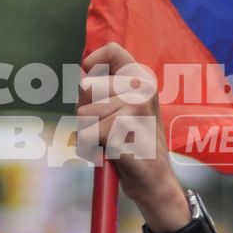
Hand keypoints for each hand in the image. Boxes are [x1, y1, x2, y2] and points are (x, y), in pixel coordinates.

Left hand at [78, 42, 186, 231]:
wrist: (153, 181)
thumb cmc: (130, 145)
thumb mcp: (114, 113)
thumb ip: (97, 92)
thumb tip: (80, 73)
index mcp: (142, 79)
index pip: (112, 51)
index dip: (93, 62)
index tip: (88, 77)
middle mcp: (142, 87)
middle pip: (87, 87)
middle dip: (85, 113)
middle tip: (103, 130)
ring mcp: (136, 106)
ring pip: (84, 114)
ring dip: (88, 134)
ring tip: (107, 144)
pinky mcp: (127, 126)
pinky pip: (89, 134)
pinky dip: (92, 149)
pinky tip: (109, 155)